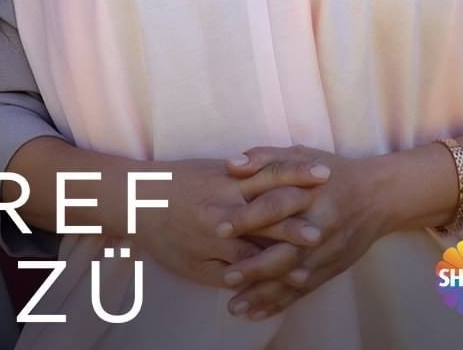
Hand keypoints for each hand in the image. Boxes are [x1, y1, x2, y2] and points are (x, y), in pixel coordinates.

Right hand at [128, 153, 332, 287]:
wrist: (135, 199)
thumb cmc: (176, 181)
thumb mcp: (209, 169)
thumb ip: (240, 174)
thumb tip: (274, 172)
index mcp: (226, 181)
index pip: (268, 175)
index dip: (297, 174)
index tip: (324, 172)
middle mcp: (223, 208)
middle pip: (266, 216)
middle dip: (295, 225)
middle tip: (326, 228)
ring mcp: (213, 238)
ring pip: (252, 252)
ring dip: (281, 263)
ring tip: (309, 271)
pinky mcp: (204, 261)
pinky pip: (233, 275)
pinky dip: (255, 283)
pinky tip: (271, 292)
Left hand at [218, 145, 391, 318]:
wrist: (377, 196)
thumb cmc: (329, 172)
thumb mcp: (299, 154)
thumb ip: (263, 157)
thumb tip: (230, 165)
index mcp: (309, 193)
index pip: (275, 206)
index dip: (248, 217)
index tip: (220, 229)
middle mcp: (320, 225)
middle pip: (286, 249)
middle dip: (256, 265)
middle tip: (227, 276)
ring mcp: (327, 252)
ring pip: (293, 277)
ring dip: (264, 293)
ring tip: (236, 305)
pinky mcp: (331, 269)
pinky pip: (304, 291)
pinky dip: (280, 304)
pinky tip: (257, 314)